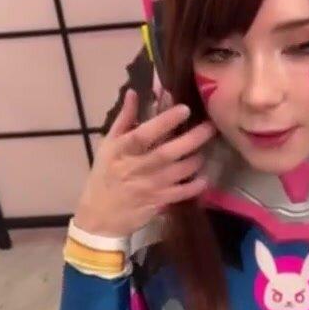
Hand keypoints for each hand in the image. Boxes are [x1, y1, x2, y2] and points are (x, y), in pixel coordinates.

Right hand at [74, 89, 214, 236]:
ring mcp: (147, 188)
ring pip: (176, 173)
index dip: (164, 122)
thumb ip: (123, 120)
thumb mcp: (108, 146)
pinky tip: (204, 178)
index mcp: (120, 151)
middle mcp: (134, 168)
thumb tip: (134, 93)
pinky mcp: (156, 203)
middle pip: (165, 153)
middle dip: (190, 140)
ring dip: (194, 161)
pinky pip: (179, 194)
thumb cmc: (105, 176)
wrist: (99, 216)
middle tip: (209, 127)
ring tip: (206, 150)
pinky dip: (193, 187)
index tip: (185, 109)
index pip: (143, 134)